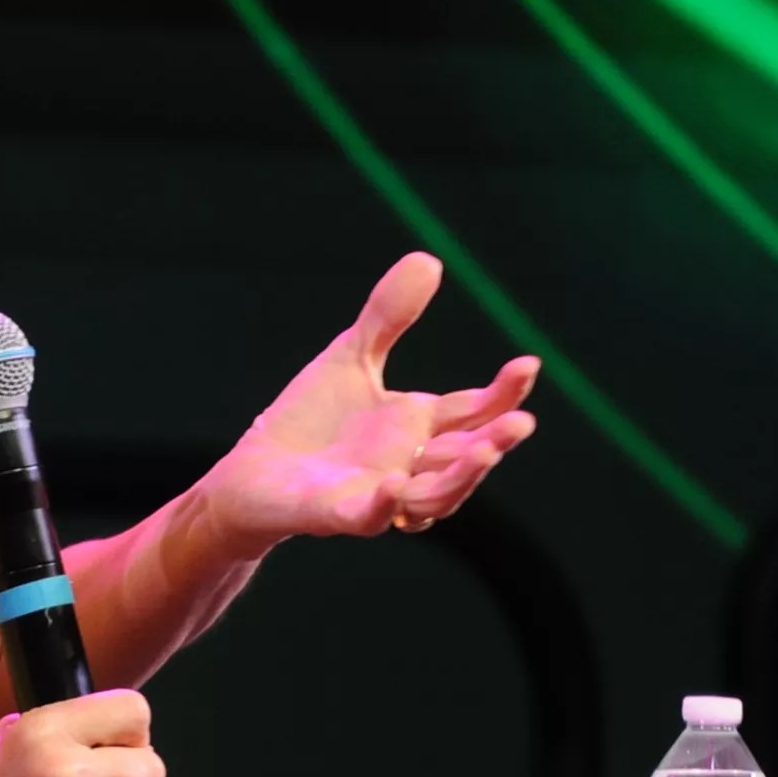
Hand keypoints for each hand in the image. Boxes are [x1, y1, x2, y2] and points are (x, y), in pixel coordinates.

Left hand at [196, 253, 537, 547]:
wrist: (249, 473)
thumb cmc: (308, 420)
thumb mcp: (351, 358)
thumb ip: (388, 316)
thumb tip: (430, 258)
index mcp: (417, 427)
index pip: (472, 412)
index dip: (502, 394)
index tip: (528, 364)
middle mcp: (408, 465)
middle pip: (464, 460)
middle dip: (494, 443)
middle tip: (522, 422)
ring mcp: (377, 495)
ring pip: (433, 498)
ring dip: (461, 479)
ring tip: (484, 452)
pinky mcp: (337, 515)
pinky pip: (369, 518)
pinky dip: (384, 505)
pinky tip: (394, 486)